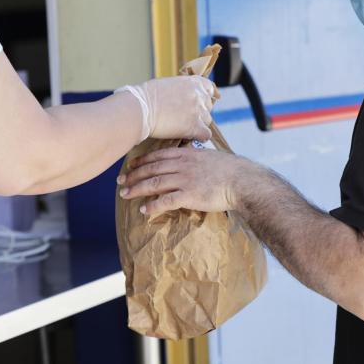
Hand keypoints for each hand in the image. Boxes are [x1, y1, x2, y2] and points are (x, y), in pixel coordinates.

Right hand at [116, 76, 215, 142]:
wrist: (140, 109)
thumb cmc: (146, 97)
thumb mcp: (167, 85)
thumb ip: (180, 90)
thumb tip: (182, 98)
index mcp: (192, 82)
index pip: (209, 88)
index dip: (203, 97)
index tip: (197, 103)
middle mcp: (198, 95)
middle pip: (208, 106)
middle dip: (199, 112)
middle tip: (185, 117)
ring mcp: (198, 111)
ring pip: (207, 121)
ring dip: (198, 124)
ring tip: (184, 128)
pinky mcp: (194, 127)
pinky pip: (206, 135)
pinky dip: (200, 137)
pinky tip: (191, 137)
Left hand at [118, 147, 252, 215]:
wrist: (242, 181)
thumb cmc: (230, 169)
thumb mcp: (210, 156)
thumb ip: (196, 157)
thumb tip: (190, 158)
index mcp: (187, 154)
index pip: (158, 155)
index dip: (142, 161)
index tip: (130, 165)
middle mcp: (182, 165)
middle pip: (151, 169)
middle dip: (134, 175)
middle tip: (121, 181)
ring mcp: (184, 180)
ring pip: (154, 183)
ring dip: (137, 189)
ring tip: (125, 194)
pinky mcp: (189, 196)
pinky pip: (165, 201)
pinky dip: (153, 205)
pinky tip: (144, 210)